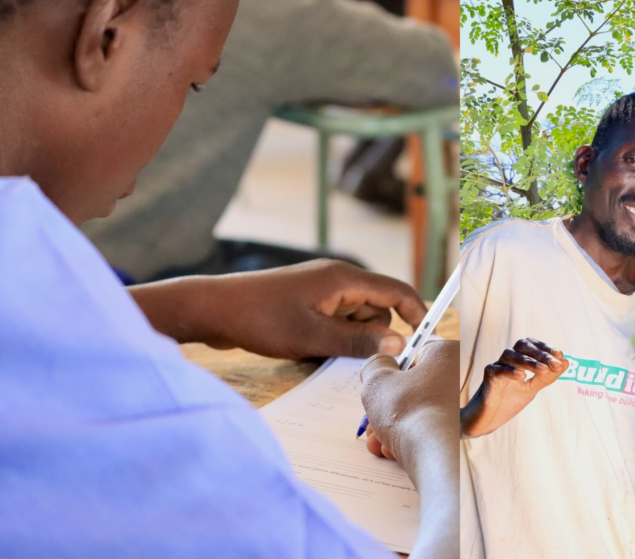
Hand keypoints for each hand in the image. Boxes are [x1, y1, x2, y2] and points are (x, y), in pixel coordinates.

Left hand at [129, 259, 425, 358]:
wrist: (212, 310)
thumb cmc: (260, 319)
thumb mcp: (312, 336)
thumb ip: (357, 342)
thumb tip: (397, 344)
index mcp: (343, 278)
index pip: (396, 290)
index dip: (415, 313)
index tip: (422, 341)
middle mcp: (336, 280)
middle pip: (377, 309)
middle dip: (371, 335)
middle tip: (350, 356)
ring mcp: (321, 291)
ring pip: (355, 319)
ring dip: (348, 339)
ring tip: (318, 350)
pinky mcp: (307, 303)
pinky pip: (335, 323)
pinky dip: (330, 338)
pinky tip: (307, 348)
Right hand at [360, 341, 457, 558]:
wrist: (435, 456)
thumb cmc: (407, 412)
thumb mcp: (377, 380)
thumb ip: (374, 366)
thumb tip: (381, 366)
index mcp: (448, 353)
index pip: (413, 357)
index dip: (390, 378)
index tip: (378, 395)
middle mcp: (464, 376)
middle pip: (414, 389)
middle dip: (388, 411)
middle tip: (372, 427)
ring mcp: (466, 405)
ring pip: (420, 413)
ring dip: (394, 429)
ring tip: (380, 443)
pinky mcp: (465, 431)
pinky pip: (432, 430)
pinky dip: (412, 440)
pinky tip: (395, 452)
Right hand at [460, 338, 565, 437]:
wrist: (488, 420)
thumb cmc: (507, 402)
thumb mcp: (531, 389)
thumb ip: (547, 377)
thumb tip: (566, 362)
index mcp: (517, 361)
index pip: (531, 345)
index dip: (545, 348)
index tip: (560, 355)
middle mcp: (506, 360)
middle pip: (522, 346)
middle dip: (540, 353)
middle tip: (555, 363)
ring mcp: (496, 367)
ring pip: (510, 355)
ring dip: (529, 361)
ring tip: (543, 370)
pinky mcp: (487, 379)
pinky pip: (497, 370)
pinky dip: (510, 371)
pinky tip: (521, 376)